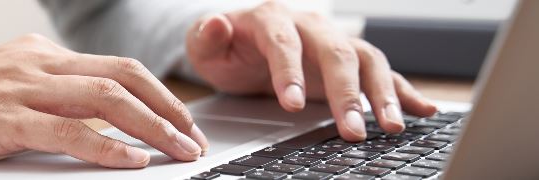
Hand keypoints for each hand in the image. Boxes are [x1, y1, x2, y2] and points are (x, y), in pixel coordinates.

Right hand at [0, 34, 207, 167]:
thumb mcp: (4, 90)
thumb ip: (48, 98)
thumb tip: (97, 124)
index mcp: (38, 54)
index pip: (115, 68)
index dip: (158, 95)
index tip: (182, 122)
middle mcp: (35, 63)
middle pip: (122, 78)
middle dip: (168, 109)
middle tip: (194, 139)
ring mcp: (18, 87)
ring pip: (104, 100)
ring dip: (152, 128)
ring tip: (179, 153)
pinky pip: (67, 131)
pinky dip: (106, 147)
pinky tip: (131, 162)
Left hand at [185, 0, 436, 140]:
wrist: (243, 43)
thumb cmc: (226, 47)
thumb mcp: (205, 45)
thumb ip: (206, 37)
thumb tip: (215, 24)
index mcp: (272, 19)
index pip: (285, 43)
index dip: (290, 72)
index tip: (292, 104)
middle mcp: (311, 26)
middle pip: (336, 53)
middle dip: (346, 93)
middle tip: (352, 130)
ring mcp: (335, 42)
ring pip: (366, 61)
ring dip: (381, 94)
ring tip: (391, 126)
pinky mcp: (350, 61)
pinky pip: (382, 72)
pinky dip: (403, 89)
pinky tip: (422, 109)